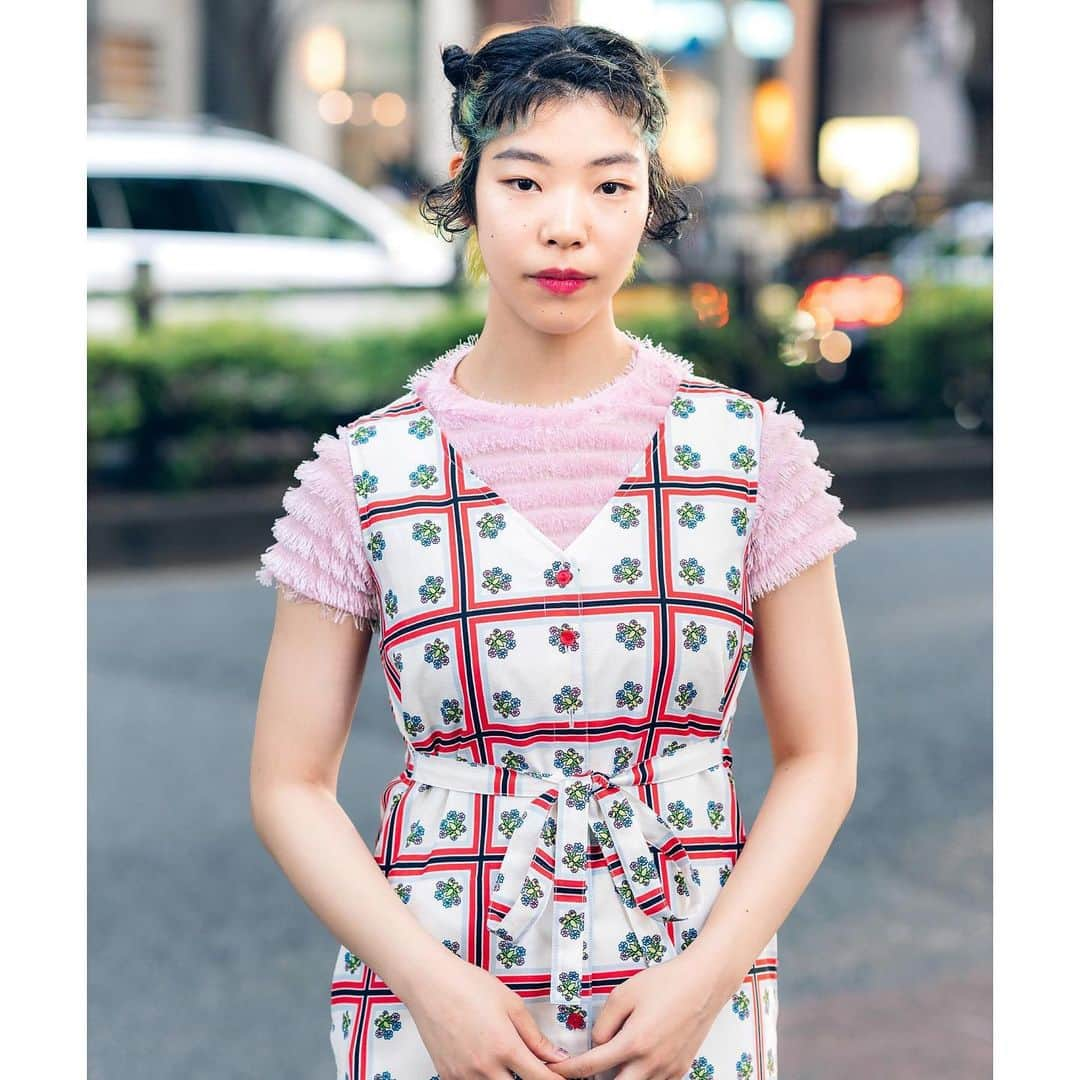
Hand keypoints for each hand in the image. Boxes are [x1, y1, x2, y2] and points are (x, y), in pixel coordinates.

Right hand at [401, 951, 573, 1078]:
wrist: (430, 983)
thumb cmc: (468, 986)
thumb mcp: (510, 1003)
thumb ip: (534, 1035)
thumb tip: (556, 1056)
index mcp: (505, 1047)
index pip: (539, 1078)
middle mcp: (485, 1067)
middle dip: (528, 1079)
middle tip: (529, 1064)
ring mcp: (464, 1075)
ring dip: (504, 1079)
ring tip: (502, 1057)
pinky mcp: (448, 1076)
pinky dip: (483, 1078)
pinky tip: (482, 1059)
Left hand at [546, 953, 738, 1078]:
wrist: (703, 984)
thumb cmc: (665, 983)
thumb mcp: (625, 993)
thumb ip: (604, 1021)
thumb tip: (597, 1045)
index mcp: (634, 1042)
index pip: (592, 1066)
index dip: (569, 1071)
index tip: (554, 1071)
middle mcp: (651, 1063)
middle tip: (584, 1073)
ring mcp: (668, 1070)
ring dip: (620, 1079)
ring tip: (611, 1064)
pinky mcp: (680, 1070)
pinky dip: (640, 1077)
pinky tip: (635, 1064)